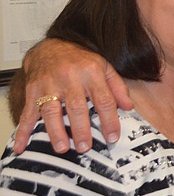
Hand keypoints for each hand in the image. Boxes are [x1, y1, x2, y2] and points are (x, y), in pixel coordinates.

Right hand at [13, 39, 131, 154]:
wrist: (50, 47)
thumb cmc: (80, 60)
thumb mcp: (104, 67)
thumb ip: (118, 87)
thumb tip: (128, 107)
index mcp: (92, 73)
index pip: (104, 99)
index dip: (109, 120)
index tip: (112, 137)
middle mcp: (70, 78)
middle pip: (77, 106)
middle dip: (81, 129)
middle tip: (85, 147)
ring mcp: (49, 84)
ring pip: (52, 110)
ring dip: (56, 131)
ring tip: (62, 148)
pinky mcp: (33, 90)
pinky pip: (28, 112)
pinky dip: (24, 131)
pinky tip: (22, 146)